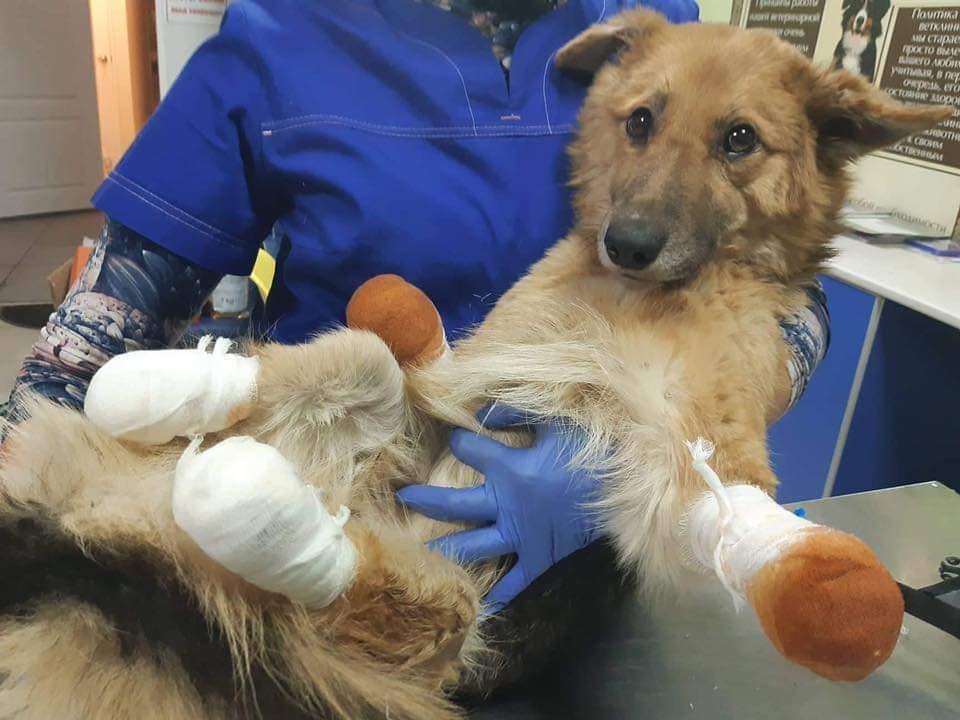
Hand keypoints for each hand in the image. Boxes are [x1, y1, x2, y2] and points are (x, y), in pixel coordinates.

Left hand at [397, 406, 601, 614]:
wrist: (631, 486)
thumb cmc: (593, 449)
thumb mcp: (556, 421)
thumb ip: (515, 410)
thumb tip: (478, 410)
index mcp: (511, 469)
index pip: (470, 450)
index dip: (459, 440)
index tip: (454, 435)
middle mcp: (508, 505)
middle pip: (456, 504)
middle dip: (427, 499)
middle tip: (403, 496)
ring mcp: (522, 534)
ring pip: (475, 544)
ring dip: (448, 547)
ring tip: (420, 552)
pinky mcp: (541, 555)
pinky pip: (517, 578)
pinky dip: (501, 592)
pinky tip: (482, 605)